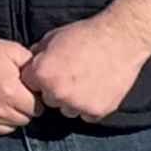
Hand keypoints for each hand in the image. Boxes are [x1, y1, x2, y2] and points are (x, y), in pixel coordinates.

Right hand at [0, 33, 40, 139]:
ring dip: (7, 117)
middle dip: (22, 108)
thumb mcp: (11, 50)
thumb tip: (44, 81)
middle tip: (10, 93)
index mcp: (11, 93)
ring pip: (8, 128)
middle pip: (24, 120)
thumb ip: (33, 66)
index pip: (38, 108)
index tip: (24, 89)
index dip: (33, 98)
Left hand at [22, 17, 150, 125]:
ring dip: (74, 100)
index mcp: (42, 74)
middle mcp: (57, 92)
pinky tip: (99, 88)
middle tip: (73, 75)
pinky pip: (88, 115)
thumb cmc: (88, 34)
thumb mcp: (54, 37)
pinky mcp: (97, 111)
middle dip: (56, 90)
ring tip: (88, 81)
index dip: (41, 78)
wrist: (122, 37)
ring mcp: (77, 104)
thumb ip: (38, 54)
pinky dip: (92, 106)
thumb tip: (28, 64)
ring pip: (68, 110)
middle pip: (48, 100)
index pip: (30, 85)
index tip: (53, 71)